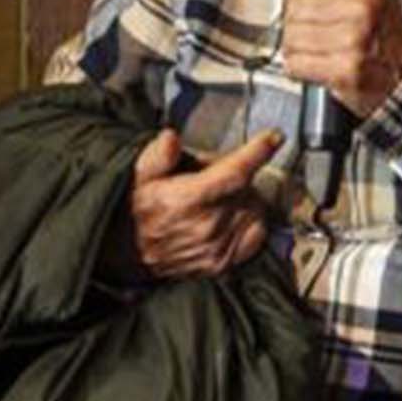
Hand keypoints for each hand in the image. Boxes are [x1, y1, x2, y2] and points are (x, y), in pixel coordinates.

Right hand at [122, 127, 278, 279]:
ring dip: (247, 198)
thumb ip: (158, 155)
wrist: (127, 251)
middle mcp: (207, 225)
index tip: (274, 137)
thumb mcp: (139, 174)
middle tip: (215, 174)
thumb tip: (171, 138)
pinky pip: (256, 236)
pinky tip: (233, 216)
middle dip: (239, 175)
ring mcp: (217, 247)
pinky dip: (252, 221)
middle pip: (248, 189)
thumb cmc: (136, 207)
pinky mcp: (223, 263)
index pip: (235, 172)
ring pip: (255, 211)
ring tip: (221, 196)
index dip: (258, 152)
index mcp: (187, 199)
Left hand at [280, 0, 401, 120]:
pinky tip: (320, 64)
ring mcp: (354, 40)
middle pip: (294, 8)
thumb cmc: (383, 34)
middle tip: (321, 31)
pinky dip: (300, 67)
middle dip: (298, 22)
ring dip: (299, 47)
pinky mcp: (345, 70)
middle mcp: (363, 9)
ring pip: (291, 37)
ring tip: (323, 48)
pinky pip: (295, 63)